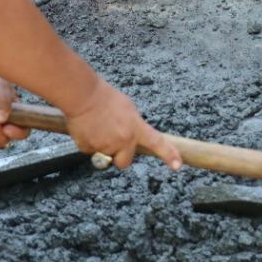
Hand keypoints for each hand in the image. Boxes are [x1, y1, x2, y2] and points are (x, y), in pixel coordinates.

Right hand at [66, 82, 182, 169]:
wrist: (83, 96)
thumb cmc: (105, 97)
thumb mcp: (128, 109)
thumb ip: (133, 126)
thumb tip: (133, 136)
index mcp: (136, 128)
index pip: (156, 143)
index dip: (168, 155)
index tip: (178, 165)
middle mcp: (124, 140)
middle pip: (124, 162)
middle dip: (119, 156)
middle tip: (112, 141)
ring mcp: (106, 146)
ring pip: (105, 155)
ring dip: (102, 146)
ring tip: (97, 126)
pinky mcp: (90, 149)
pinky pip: (91, 151)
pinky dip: (88, 143)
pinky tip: (87, 128)